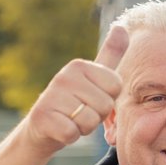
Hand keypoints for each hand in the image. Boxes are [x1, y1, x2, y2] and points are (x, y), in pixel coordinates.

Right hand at [19, 24, 128, 154]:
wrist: (43, 128)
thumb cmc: (74, 102)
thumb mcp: (94, 77)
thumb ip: (110, 54)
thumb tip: (122, 27)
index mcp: (79, 65)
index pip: (116, 87)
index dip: (108, 99)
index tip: (91, 99)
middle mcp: (64, 76)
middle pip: (105, 105)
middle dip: (96, 116)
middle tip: (79, 112)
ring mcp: (51, 96)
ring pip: (90, 121)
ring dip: (83, 128)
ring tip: (70, 120)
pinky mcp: (43, 118)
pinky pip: (72, 133)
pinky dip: (69, 137)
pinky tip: (60, 129)